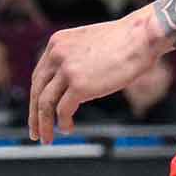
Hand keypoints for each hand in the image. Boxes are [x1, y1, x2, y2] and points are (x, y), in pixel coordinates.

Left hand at [28, 5, 171, 143]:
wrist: (141, 37)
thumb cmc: (124, 40)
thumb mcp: (88, 43)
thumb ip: (74, 58)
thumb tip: (71, 82)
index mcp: (57, 42)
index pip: (39, 75)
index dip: (37, 96)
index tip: (37, 110)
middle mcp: (57, 54)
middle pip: (37, 90)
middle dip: (34, 114)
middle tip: (35, 132)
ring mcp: (67, 69)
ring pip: (45, 103)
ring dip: (43, 124)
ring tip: (47, 138)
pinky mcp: (79, 85)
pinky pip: (62, 110)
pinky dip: (63, 123)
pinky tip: (68, 129)